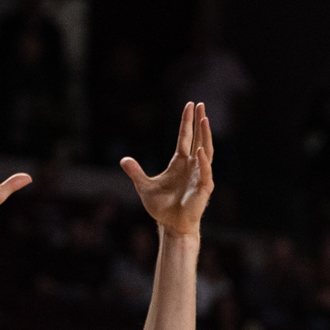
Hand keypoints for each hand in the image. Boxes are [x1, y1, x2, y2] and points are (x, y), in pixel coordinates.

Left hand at [121, 102, 213, 237]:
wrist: (171, 225)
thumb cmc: (161, 207)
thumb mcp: (144, 186)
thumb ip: (135, 172)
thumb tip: (123, 159)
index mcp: (180, 162)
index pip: (185, 137)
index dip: (186, 122)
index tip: (189, 106)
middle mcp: (193, 165)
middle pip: (198, 138)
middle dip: (199, 122)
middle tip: (201, 104)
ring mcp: (200, 175)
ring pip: (206, 150)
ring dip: (205, 135)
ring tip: (204, 120)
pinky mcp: (204, 187)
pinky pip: (205, 171)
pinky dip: (204, 160)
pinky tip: (200, 149)